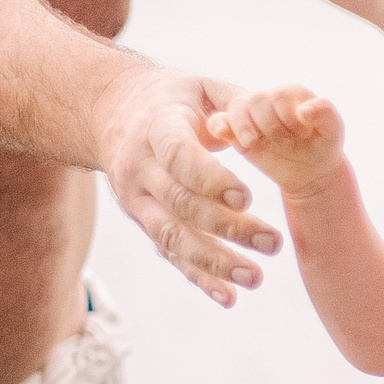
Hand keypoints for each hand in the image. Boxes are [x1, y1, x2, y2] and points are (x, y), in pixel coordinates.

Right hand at [98, 71, 283, 307]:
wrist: (110, 113)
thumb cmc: (171, 99)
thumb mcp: (201, 86)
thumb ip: (236, 100)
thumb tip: (268, 119)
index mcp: (157, 129)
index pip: (179, 157)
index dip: (210, 179)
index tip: (247, 197)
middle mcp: (141, 169)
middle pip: (181, 205)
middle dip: (228, 228)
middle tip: (274, 242)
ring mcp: (138, 200)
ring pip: (173, 237)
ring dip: (215, 262)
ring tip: (256, 278)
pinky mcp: (143, 222)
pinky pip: (169, 254)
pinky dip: (197, 278)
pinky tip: (229, 298)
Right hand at [207, 84, 348, 196]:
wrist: (309, 171)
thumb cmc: (323, 145)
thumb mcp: (333, 129)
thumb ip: (325, 112)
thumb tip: (303, 110)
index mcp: (291, 93)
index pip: (280, 95)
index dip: (289, 117)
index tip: (304, 135)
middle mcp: (269, 99)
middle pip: (257, 100)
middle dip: (270, 125)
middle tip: (285, 142)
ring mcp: (251, 115)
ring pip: (237, 108)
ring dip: (245, 127)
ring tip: (254, 142)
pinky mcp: (237, 132)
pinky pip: (220, 122)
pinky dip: (220, 126)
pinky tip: (224, 134)